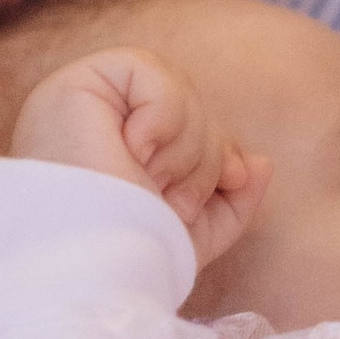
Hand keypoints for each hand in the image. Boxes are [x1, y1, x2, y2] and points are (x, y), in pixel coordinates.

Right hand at [10, 42, 267, 267]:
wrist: (96, 268)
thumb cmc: (130, 259)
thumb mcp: (193, 235)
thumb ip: (230, 202)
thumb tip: (261, 164)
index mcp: (115, 149)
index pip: (188, 126)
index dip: (216, 154)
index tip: (222, 186)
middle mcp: (97, 119)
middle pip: (190, 107)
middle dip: (201, 159)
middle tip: (168, 198)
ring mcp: (83, 97)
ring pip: (177, 90)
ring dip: (182, 147)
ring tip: (147, 182)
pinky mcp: (78, 82)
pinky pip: (150, 71)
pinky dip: (161, 118)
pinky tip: (132, 151)